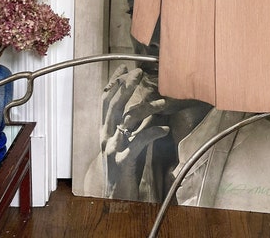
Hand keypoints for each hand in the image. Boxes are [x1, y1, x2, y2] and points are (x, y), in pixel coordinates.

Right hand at [99, 65, 170, 199]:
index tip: (124, 67)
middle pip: (113, 104)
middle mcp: (105, 136)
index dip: (114, 82)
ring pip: (127, 120)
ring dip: (146, 108)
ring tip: (162, 101)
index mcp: (105, 130)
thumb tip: (147, 109)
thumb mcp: (126, 143)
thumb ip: (133, 126)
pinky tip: (165, 128)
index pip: (105, 99)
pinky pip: (138, 141)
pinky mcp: (123, 161)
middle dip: (126, 85)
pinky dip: (153, 132)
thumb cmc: (124, 169)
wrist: (115, 201)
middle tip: (139, 72)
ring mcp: (112, 149)